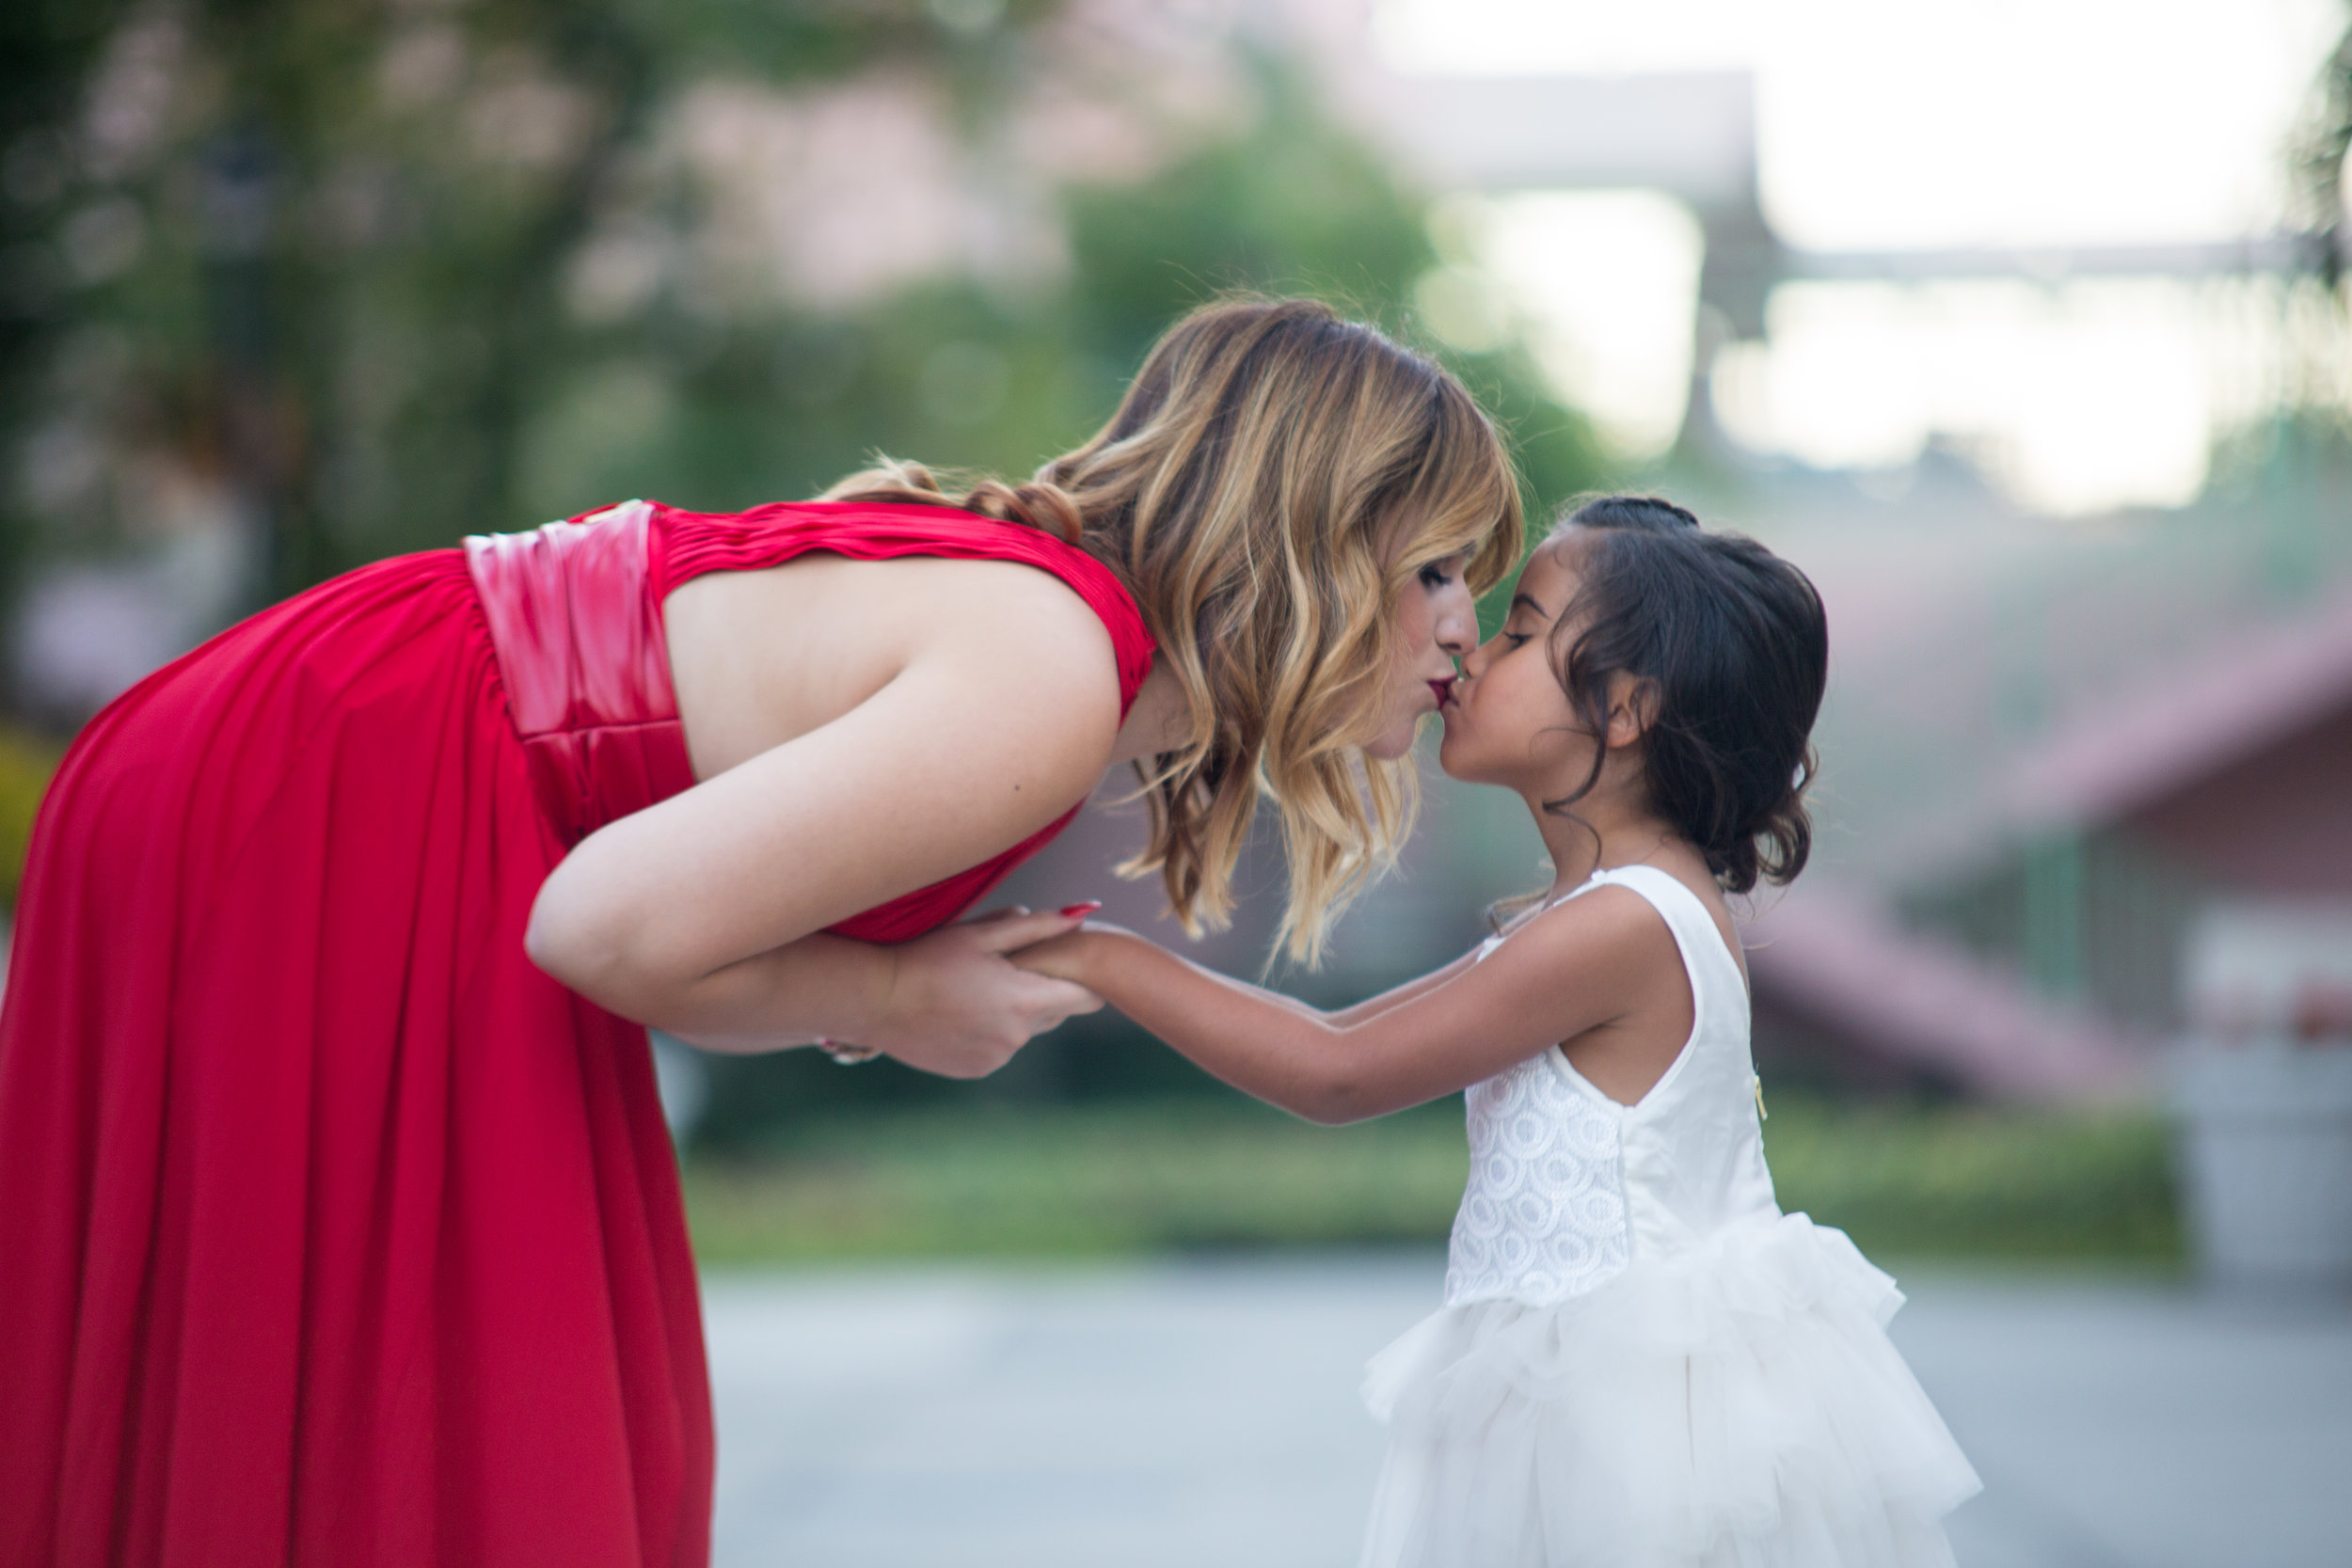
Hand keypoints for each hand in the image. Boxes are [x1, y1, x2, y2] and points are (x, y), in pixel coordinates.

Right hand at [857, 906, 1104, 1078]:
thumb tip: (1087, 912)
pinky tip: (959, 1010)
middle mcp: (1016, 1038)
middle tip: (1006, 967)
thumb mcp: (982, 934)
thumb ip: (1039, 925)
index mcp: (1025, 1001)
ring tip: (974, 988)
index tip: (1073, 964)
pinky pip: (999, 1046)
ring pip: (1025, 1030)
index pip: (1086, 997)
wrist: (875, 1000)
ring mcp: (996, 1058)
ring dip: (1014, 1011)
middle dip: (1043, 989)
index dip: (1084, 978)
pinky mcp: (976, 1070)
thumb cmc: (927, 957)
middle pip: (1055, 1011)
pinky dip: (990, 1030)